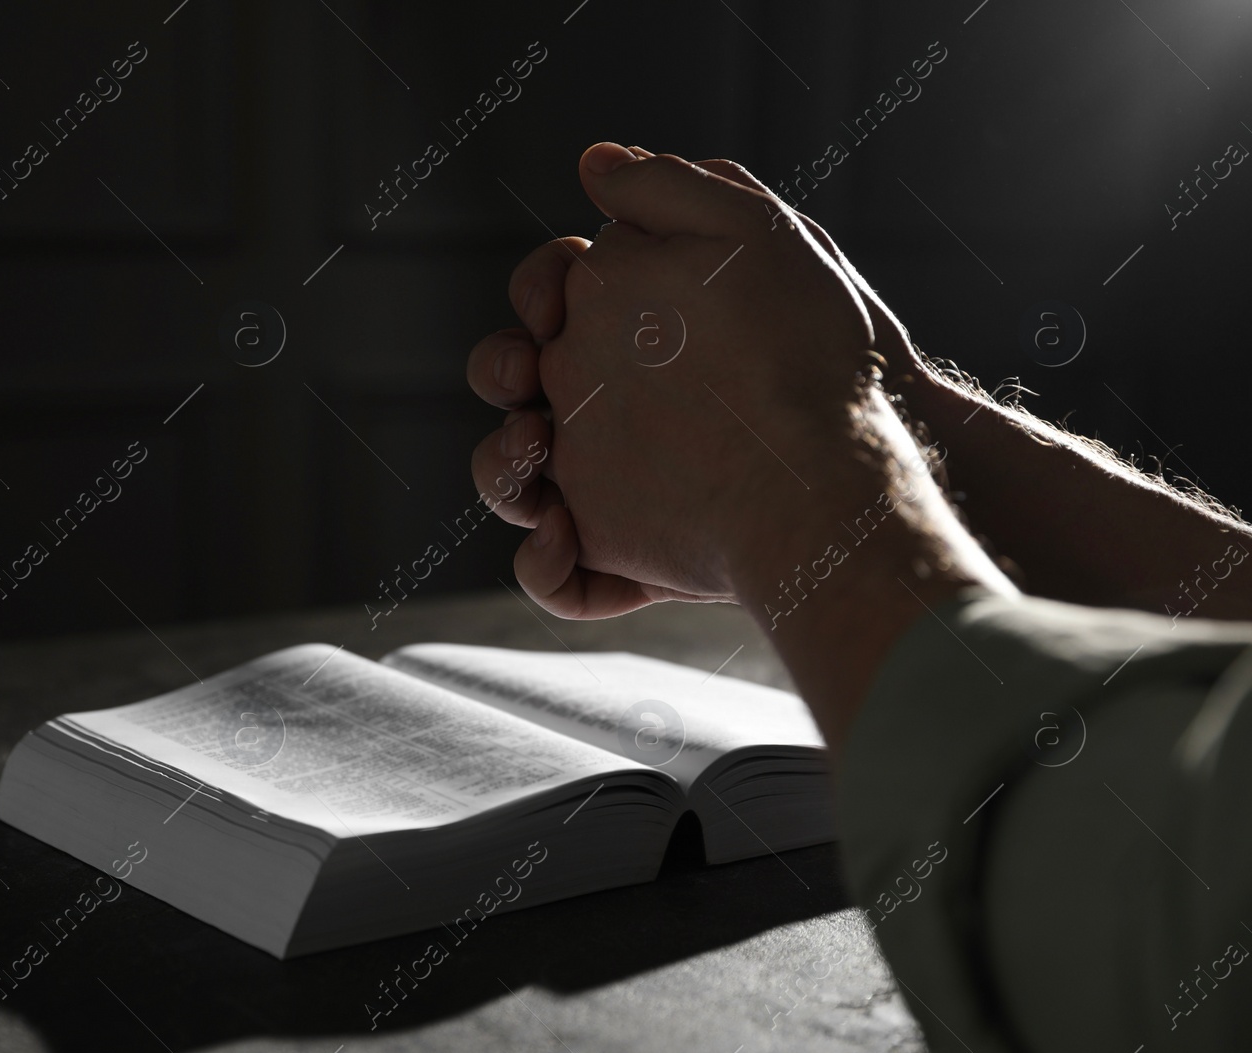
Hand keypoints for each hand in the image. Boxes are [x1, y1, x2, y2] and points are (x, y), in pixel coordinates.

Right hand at [470, 143, 877, 617]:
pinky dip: (543, 566)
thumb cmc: (827, 345)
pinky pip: (558, 574)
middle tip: (528, 383)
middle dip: (502, 377)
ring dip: (501, 470)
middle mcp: (606, 403)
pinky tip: (565, 542)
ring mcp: (610, 482)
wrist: (869, 463)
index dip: (537, 293)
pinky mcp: (626, 560)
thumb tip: (596, 160)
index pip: (548, 298)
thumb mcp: (762, 244)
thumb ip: (676, 195)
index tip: (555, 301)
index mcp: (628, 323)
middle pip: (515, 389)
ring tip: (537, 460)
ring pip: (518, 481)